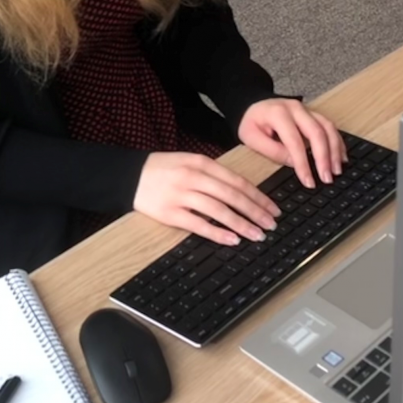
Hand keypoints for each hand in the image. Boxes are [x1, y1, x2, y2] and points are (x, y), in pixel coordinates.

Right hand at [132, 152, 280, 246]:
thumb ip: (213, 175)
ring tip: (256, 235)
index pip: (236, 181)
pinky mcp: (170, 212)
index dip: (258, 196)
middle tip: (271, 224)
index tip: (272, 208)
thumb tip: (242, 192)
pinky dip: (217, 233)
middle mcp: (193, 177)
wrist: (130, 175)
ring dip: (241, 224)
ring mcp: (181, 195)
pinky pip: (198, 224)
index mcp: (201, 163)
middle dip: (255, 212)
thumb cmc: (163, 169)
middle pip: (232, 196)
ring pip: (219, 211)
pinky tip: (232, 240)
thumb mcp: (189, 162)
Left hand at [237, 98, 345, 186]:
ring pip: (327, 128)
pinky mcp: (313, 114)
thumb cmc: (251, 122)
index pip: (295, 141)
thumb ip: (272, 150)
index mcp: (278, 114)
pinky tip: (341, 157)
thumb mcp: (250, 138)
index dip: (303, 163)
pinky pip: (330, 126)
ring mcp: (306, 109)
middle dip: (324, 157)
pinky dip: (337, 142)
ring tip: (337, 170)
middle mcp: (295, 109)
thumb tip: (295, 163)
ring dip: (335, 150)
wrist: (252, 105)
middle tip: (327, 178)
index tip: (309, 182)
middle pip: (317, 132)